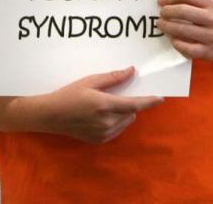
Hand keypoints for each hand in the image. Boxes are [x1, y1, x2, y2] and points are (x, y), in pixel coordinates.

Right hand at [33, 67, 163, 143]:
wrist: (51, 115)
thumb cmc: (69, 94)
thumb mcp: (90, 81)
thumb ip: (113, 78)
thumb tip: (131, 71)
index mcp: (105, 105)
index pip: (134, 105)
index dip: (149, 101)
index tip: (161, 98)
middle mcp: (106, 122)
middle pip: (132, 114)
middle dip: (131, 104)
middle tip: (117, 95)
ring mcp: (103, 134)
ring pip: (126, 123)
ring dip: (124, 114)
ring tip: (107, 105)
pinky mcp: (99, 141)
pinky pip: (117, 130)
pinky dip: (116, 122)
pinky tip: (101, 115)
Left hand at [157, 0, 212, 60]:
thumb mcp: (208, 6)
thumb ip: (190, 1)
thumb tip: (164, 1)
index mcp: (211, 3)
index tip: (161, 1)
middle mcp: (212, 19)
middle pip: (183, 11)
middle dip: (167, 12)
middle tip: (161, 14)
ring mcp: (210, 36)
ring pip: (182, 30)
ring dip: (167, 26)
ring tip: (161, 25)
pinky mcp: (207, 52)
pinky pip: (186, 48)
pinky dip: (176, 43)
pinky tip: (172, 39)